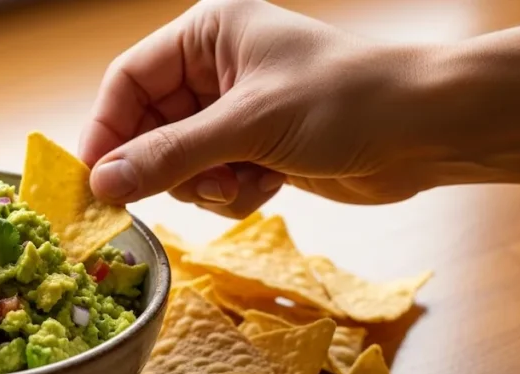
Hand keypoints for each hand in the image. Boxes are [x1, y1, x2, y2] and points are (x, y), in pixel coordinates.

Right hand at [79, 0, 433, 216]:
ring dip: (205, 183)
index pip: (128, 80)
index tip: (94, 179)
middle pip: (150, 127)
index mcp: (208, 35)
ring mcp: (236, 111)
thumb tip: (103, 184)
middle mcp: (216, 69)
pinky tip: (269, 184)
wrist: (425, 131)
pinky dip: (233, 192)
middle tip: (185, 189)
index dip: (107, 129)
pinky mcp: (256, 147)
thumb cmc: (345, 101)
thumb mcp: (248, 125)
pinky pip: (213, 180)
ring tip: (243, 180)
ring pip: (180, 162)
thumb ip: (170, 156)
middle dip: (167, 165)